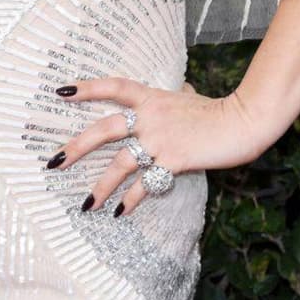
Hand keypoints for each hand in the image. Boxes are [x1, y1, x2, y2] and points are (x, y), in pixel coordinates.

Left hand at [52, 78, 276, 215]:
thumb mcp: (190, 98)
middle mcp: (151, 118)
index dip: (87, 88)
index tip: (60, 92)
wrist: (245, 121)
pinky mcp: (173, 160)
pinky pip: (145, 184)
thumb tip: (179, 90)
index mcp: (152, 98)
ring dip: (101, 187)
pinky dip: (131, 199)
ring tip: (86, 205)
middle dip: (77, 147)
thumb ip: (176, 97)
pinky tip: (119, 212)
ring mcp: (160, 139)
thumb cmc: (219, 111)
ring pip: (120, 164)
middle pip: (104, 130)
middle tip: (54, 163)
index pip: (114, 88)